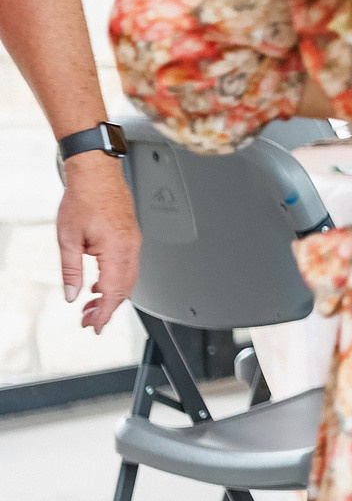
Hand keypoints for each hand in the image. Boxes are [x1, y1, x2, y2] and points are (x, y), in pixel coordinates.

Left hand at [57, 151, 137, 331]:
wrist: (97, 174)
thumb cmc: (84, 199)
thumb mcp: (68, 239)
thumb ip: (71, 271)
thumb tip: (73, 294)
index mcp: (117, 250)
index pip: (113, 292)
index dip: (104, 313)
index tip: (95, 326)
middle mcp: (130, 248)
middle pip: (125, 289)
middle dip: (107, 308)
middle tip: (88, 320)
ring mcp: (134, 242)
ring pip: (129, 279)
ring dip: (112, 295)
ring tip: (91, 305)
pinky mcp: (131, 237)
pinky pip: (129, 266)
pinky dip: (116, 281)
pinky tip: (99, 283)